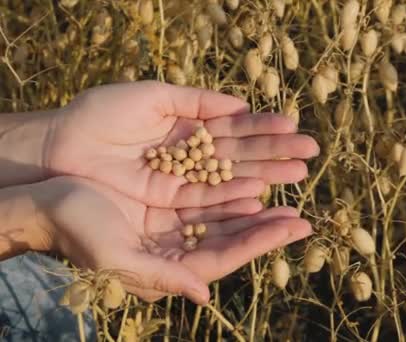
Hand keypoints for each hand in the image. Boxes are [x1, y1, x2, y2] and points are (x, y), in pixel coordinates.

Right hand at [35, 176, 310, 303]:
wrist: (50, 201)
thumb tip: (203, 295)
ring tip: (286, 196)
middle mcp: (177, 246)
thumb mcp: (116, 256)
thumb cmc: (77, 230)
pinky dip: (230, 187)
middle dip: (268, 228)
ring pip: (225, 214)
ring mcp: (174, 223)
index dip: (260, 243)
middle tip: (303, 219)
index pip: (225, 257)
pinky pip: (207, 194)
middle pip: (232, 236)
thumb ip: (161, 277)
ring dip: (256, 205)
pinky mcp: (168, 198)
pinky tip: (252, 182)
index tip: (293, 230)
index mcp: (169, 266)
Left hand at [46, 81, 318, 207]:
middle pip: (240, 156)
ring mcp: (182, 180)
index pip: (236, 129)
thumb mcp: (153, 96)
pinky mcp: (168, 201)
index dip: (264, 129)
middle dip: (275, 154)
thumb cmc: (103, 113)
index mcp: (190, 127)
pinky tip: (260, 193)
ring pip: (230, 179)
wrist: (62, 144)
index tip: (295, 127)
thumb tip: (239, 105)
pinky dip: (233, 196)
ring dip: (264, 177)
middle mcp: (192, 155)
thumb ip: (197, 101)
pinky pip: (207, 199)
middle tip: (310, 154)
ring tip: (297, 175)